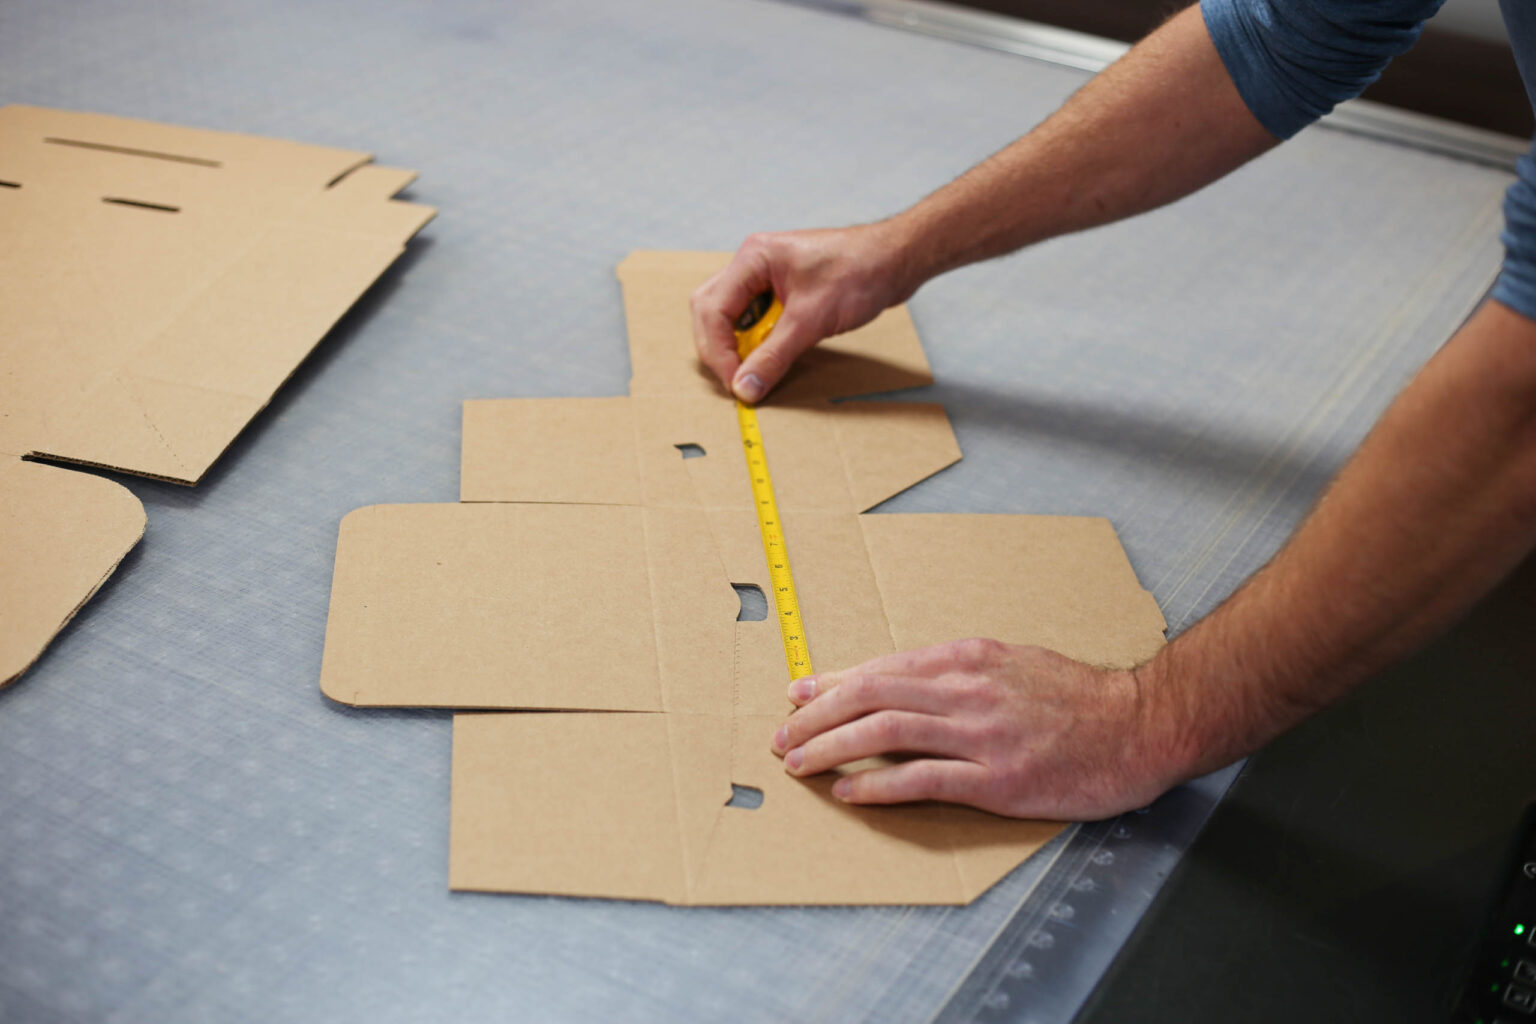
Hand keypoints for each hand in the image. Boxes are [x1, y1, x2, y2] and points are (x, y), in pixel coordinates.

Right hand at [690, 222, 916, 402]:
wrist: (896, 261)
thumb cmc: (859, 272)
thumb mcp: (811, 320)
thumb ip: (774, 356)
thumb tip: (744, 387)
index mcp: (753, 259)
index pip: (713, 309)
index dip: (718, 350)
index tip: (734, 382)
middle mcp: (754, 265)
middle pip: (712, 311)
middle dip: (719, 349)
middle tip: (736, 381)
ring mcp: (766, 278)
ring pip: (731, 318)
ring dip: (738, 346)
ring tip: (752, 371)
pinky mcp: (783, 293)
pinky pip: (755, 321)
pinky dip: (757, 343)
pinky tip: (769, 358)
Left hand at [769, 638, 1182, 819]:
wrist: (1140, 725)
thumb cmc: (1079, 698)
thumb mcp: (1013, 663)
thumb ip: (960, 672)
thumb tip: (906, 681)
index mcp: (968, 659)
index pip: (883, 668)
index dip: (832, 682)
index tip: (798, 695)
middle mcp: (967, 690)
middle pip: (872, 695)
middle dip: (817, 716)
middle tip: (783, 736)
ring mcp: (981, 735)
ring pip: (886, 732)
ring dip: (832, 748)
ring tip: (799, 763)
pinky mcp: (998, 779)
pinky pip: (923, 779)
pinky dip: (878, 785)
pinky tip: (849, 791)